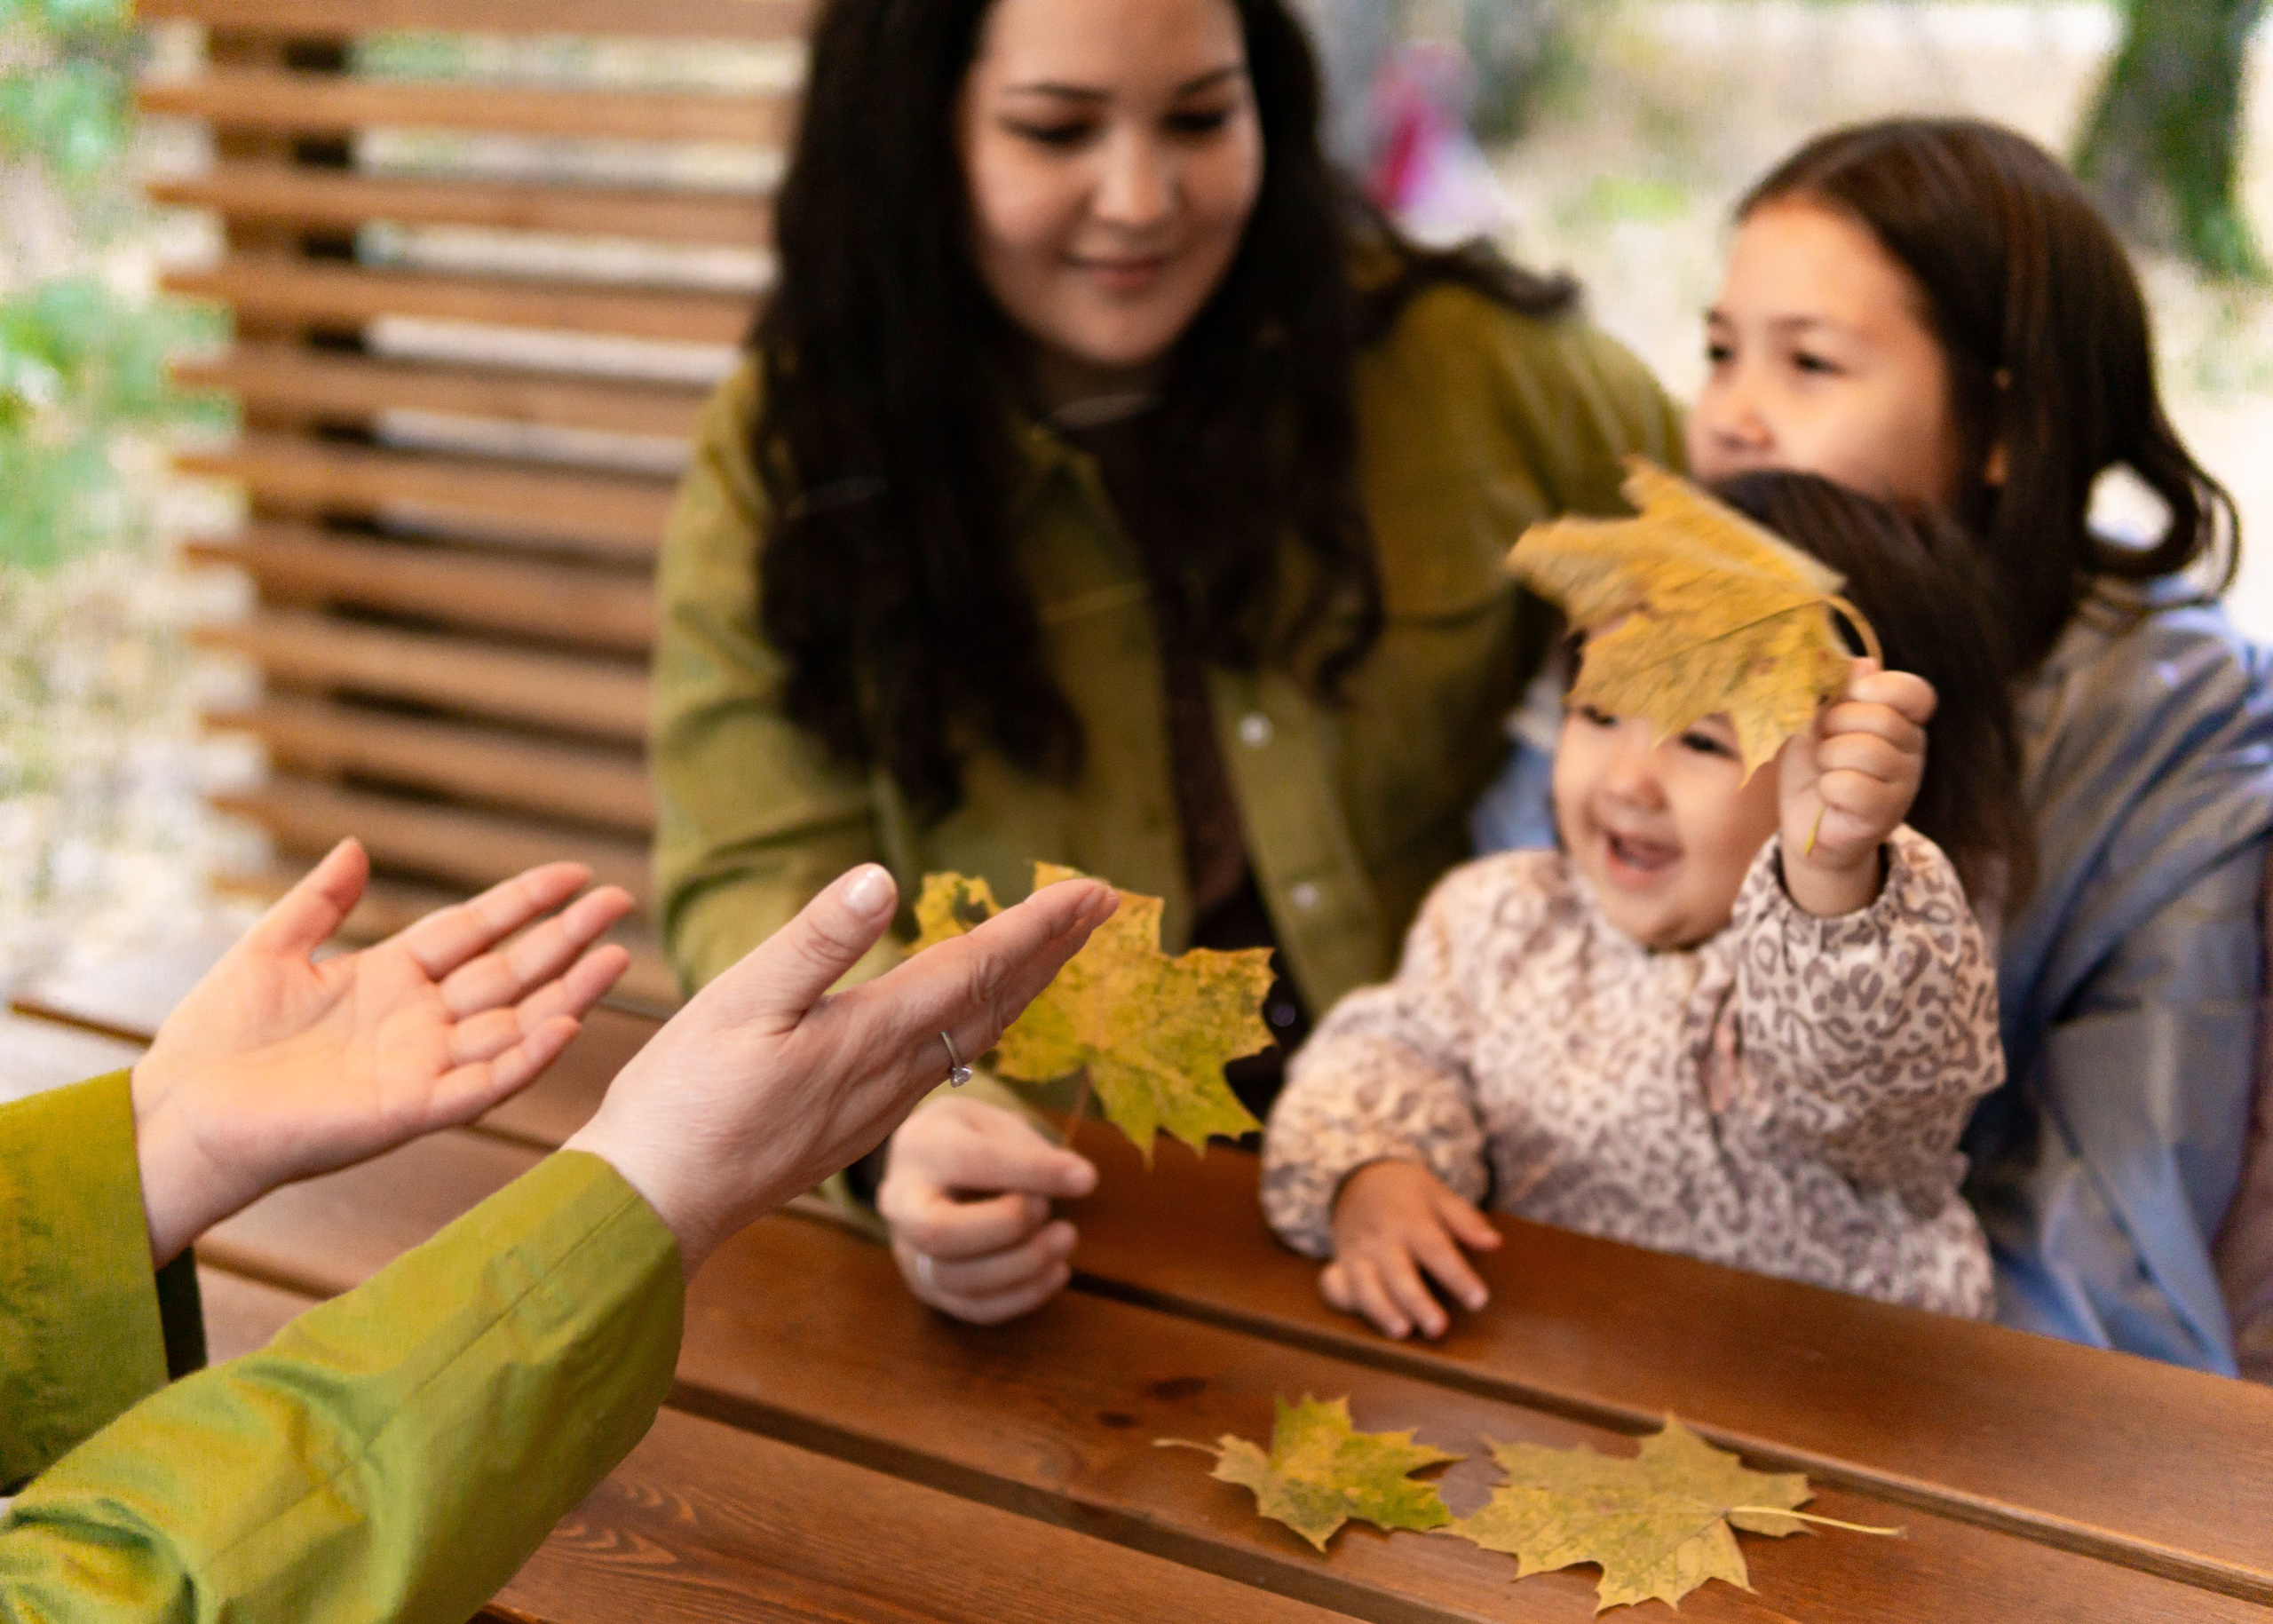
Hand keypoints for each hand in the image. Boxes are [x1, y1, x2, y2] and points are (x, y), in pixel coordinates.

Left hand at [133, 840, 633, 1265]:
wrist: (181, 1112)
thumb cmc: (215, 1040)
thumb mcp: (270, 951)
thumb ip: (318, 902)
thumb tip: (355, 847)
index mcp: (389, 978)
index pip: (475, 930)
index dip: (524, 901)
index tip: (575, 873)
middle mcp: (418, 1021)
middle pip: (510, 971)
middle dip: (566, 937)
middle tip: (621, 901)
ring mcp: (420, 1066)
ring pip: (512, 1024)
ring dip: (568, 994)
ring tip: (617, 957)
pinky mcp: (410, 1110)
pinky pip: (483, 1084)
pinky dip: (525, 1058)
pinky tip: (566, 1027)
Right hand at [565, 865, 1115, 1278]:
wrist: (653, 1207)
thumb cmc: (682, 1102)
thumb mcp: (739, 1002)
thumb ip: (817, 941)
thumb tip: (884, 878)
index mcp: (872, 1036)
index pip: (979, 967)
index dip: (1040, 926)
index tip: (1095, 891)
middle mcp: (894, 1075)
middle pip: (999, 1002)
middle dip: (1054, 949)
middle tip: (1105, 903)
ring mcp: (880, 1106)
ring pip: (978, 1036)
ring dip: (1026, 985)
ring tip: (1059, 947)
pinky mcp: (857, 1125)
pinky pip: (947, 1062)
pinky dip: (984, 1021)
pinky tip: (977, 1014)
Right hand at [879, 1095, 1096, 1323]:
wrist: (925, 1163)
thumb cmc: (970, 1137)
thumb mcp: (994, 1123)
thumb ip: (1029, 1150)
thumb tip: (1080, 1181)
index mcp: (919, 1147)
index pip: (971, 1163)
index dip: (1031, 1172)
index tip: (1085, 1177)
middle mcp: (900, 1203)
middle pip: (940, 1233)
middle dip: (1008, 1227)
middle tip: (1048, 1209)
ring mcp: (907, 1250)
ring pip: (955, 1278)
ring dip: (1022, 1266)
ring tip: (1065, 1238)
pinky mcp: (926, 1285)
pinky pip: (970, 1307)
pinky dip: (1021, 1297)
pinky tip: (1056, 1272)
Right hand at [1322, 1159, 1500, 1339]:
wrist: (1360, 1178)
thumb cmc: (1408, 1194)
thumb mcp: (1439, 1195)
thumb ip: (1466, 1221)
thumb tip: (1494, 1243)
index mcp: (1411, 1220)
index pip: (1436, 1250)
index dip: (1458, 1277)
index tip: (1479, 1300)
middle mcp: (1382, 1239)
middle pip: (1399, 1274)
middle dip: (1417, 1302)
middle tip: (1438, 1328)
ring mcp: (1357, 1253)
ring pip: (1366, 1285)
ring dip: (1381, 1310)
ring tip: (1402, 1331)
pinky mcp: (1341, 1265)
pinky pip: (1334, 1285)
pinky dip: (1342, 1300)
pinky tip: (1358, 1317)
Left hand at [1777, 660, 1935, 917]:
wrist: (1806, 826)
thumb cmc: (1815, 770)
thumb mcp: (1817, 724)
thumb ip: (1837, 695)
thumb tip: (1864, 663)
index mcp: (1900, 721)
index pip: (1916, 693)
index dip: (1883, 687)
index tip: (1851, 694)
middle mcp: (1911, 750)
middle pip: (1881, 718)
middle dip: (1836, 724)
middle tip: (1823, 742)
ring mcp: (1903, 784)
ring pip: (1865, 750)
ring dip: (1828, 758)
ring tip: (1825, 770)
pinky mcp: (1884, 814)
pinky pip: (1851, 785)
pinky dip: (1827, 787)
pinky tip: (1829, 795)